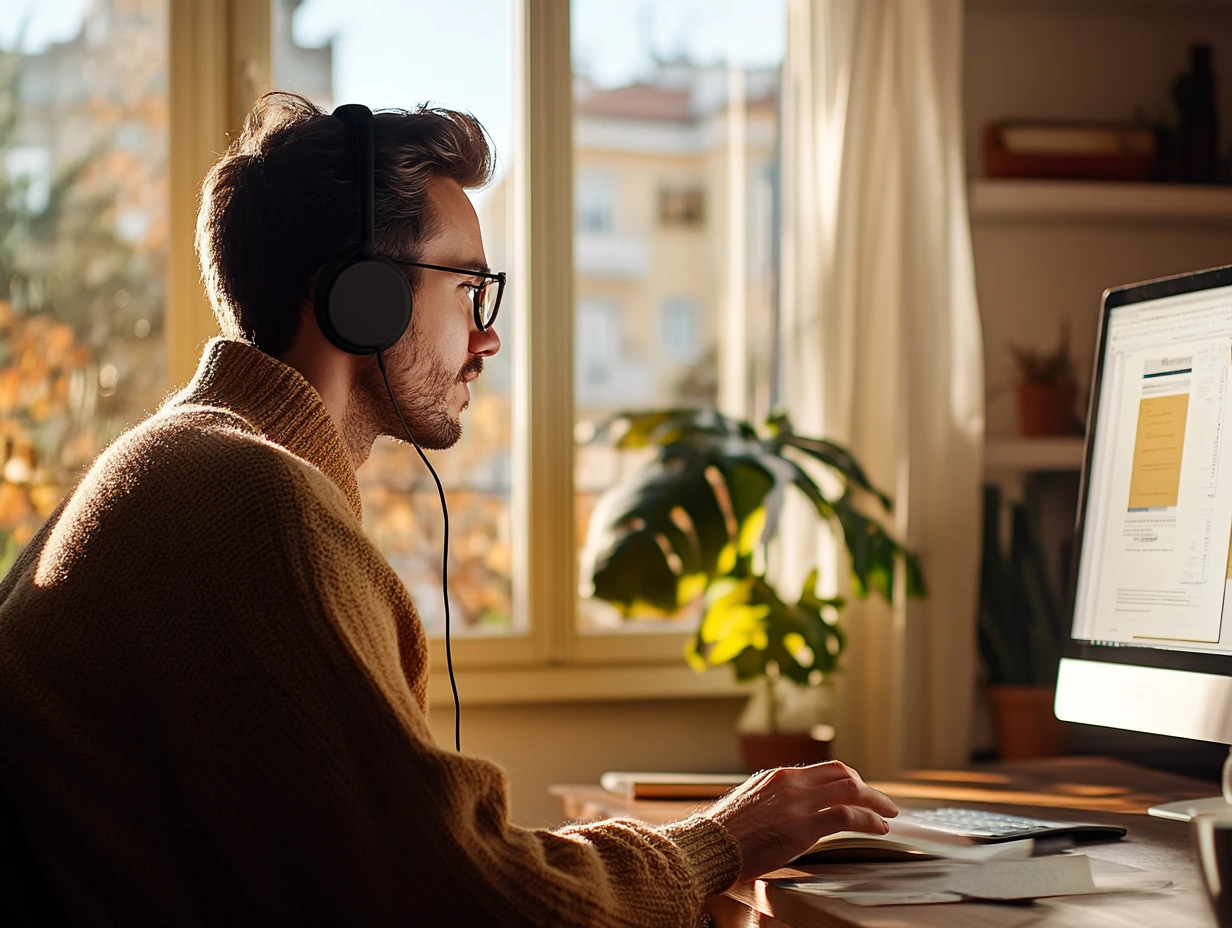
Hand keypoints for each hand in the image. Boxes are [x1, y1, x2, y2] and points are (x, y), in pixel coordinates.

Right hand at [705, 760, 897, 881]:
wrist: (709, 845)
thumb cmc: (724, 833)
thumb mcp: (751, 804)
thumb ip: (774, 801)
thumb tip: (790, 811)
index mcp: (778, 776)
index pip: (824, 770)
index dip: (848, 780)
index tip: (859, 792)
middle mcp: (791, 782)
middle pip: (842, 773)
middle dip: (866, 788)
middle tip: (881, 802)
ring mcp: (798, 802)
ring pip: (849, 790)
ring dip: (874, 802)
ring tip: (888, 814)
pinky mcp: (802, 826)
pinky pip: (846, 817)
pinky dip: (868, 821)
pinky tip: (878, 829)